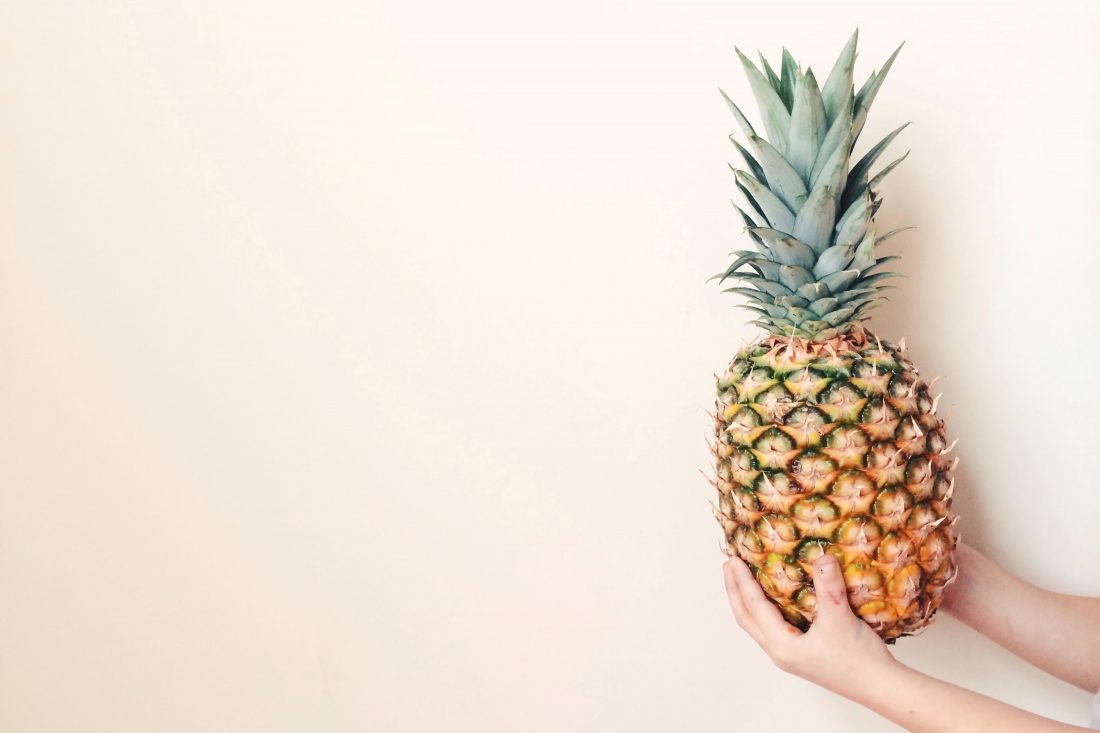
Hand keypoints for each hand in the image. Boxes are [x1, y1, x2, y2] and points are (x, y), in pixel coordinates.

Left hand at [722, 554, 898, 697]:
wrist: (880, 687)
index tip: (733, 560)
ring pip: (757, 625)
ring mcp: (789, 655)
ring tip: (742, 580)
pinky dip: (763, 611)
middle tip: (728, 566)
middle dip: (735, 591)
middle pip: (746, 618)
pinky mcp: (800, 655)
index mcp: (782, 645)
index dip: (742, 581)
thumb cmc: (859, 659)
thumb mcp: (841, 618)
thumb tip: (822, 557)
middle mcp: (780, 652)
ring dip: (747, 602)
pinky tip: (772, 600)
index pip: (754, 607)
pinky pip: (771, 628)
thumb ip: (830, 587)